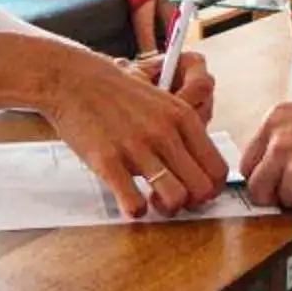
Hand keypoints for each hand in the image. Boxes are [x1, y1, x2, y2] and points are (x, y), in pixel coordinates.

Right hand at [0, 35, 226, 217]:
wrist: (73, 80)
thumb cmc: (116, 93)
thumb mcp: (161, 100)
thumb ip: (182, 130)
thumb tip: (198, 167)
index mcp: (183, 117)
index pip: (217, 168)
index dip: (210, 189)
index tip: (196, 192)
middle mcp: (165, 132)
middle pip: (202, 189)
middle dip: (192, 203)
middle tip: (174, 199)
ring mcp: (137, 147)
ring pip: (175, 199)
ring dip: (165, 209)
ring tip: (152, 201)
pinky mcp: (108, 161)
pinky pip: (134, 203)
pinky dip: (135, 210)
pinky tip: (129, 201)